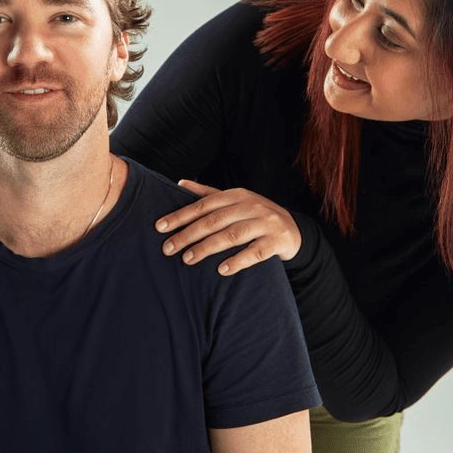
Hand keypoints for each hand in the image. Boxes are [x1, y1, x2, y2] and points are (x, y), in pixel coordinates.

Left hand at [156, 180, 301, 275]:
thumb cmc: (256, 215)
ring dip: (207, 247)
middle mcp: (251, 206)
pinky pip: (255, 252)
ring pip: (232, 235)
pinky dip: (238, 261)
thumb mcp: (235, 200)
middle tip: (168, 248)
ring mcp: (265, 223)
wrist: (293, 230)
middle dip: (188, 234)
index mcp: (237, 195)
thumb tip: (180, 182)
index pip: (204, 205)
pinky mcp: (276, 242)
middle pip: (214, 220)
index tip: (160, 227)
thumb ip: (208, 193)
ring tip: (188, 259)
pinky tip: (222, 270)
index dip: (181, 215)